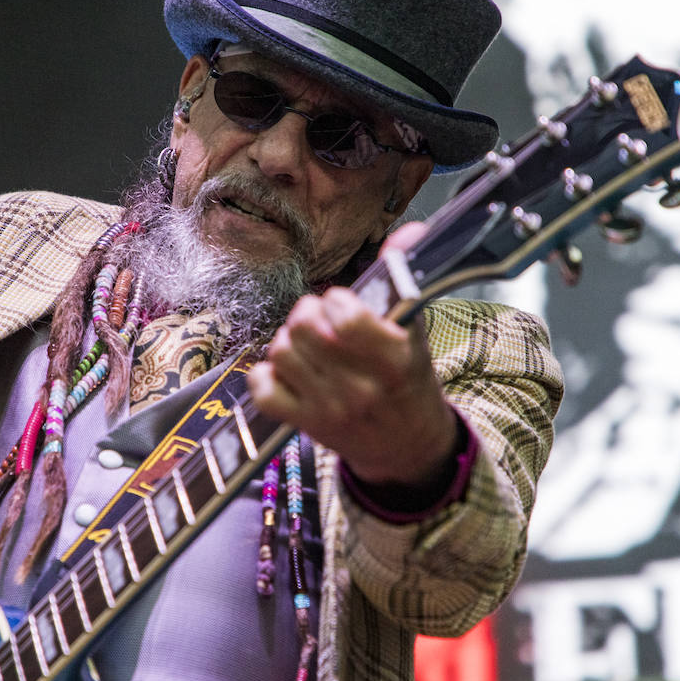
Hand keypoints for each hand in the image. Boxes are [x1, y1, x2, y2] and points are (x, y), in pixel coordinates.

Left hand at [248, 223, 456, 484]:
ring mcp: (330, 409)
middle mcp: (361, 387)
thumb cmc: (410, 383)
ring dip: (289, 341)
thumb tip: (409, 231)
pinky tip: (288, 371)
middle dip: (308, 312)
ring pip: (281, 352)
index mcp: (395, 360)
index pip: (346, 317)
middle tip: (320, 319)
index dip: (337, 300)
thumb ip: (404, 279)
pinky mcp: (305, 424)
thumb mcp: (417, 334)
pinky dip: (267, 375)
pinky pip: (263, 390)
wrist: (408, 449)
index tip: (343, 304)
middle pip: (303, 328)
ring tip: (308, 346)